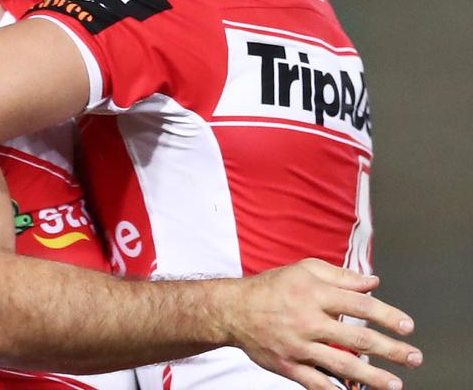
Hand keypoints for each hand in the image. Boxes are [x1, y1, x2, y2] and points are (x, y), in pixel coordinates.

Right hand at [221, 259, 422, 389]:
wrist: (234, 309)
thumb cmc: (272, 286)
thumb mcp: (303, 270)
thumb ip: (339, 276)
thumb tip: (373, 283)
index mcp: (313, 293)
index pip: (358, 305)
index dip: (386, 315)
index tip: (407, 325)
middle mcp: (308, 320)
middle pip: (357, 338)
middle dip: (390, 350)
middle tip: (414, 357)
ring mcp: (299, 346)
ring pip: (342, 365)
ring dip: (373, 377)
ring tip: (395, 383)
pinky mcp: (289, 366)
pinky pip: (318, 385)